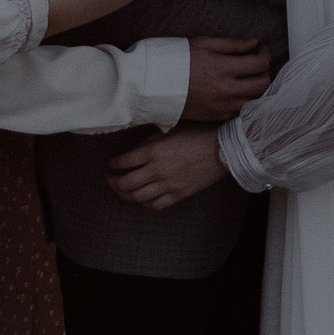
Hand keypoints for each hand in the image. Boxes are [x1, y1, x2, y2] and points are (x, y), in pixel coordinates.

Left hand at [105, 124, 227, 209]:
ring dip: (125, 194)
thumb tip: (134, 150)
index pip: (123, 162)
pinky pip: (155, 204)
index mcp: (153, 151)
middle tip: (110, 178)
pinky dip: (144, 202)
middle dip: (113, 181)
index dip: (113, 163)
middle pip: (125, 183)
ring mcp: (168, 185)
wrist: (223, 149)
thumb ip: (150, 140)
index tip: (111, 163)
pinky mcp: (179, 195)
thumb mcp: (170, 129)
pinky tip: (142, 197)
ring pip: (137, 197)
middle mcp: (157, 170)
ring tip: (122, 189)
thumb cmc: (198, 133)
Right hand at [184, 37, 270, 119]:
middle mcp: (226, 90)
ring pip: (256, 101)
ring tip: (248, 78)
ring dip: (257, 88)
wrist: (154, 85)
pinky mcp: (216, 117)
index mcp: (223, 68)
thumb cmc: (176, 60)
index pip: (259, 64)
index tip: (261, 49)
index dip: (265, 54)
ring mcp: (222, 106)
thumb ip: (232, 44)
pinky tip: (237, 91)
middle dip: (264, 71)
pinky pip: (241, 111)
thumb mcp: (203, 44)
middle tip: (256, 64)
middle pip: (263, 84)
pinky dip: (245, 101)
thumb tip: (254, 43)